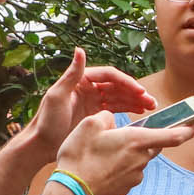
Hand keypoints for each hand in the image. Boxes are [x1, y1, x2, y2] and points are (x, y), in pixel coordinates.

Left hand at [28, 49, 155, 159]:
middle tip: (151, 101)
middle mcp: (89, 88)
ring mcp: (93, 101)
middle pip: (118, 86)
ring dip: (135, 100)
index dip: (126, 82)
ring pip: (120, 97)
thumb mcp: (57, 96)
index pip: (110, 76)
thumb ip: (71, 74)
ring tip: (151, 106)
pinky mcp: (96, 114)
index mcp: (81, 80)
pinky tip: (140, 111)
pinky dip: (129, 109)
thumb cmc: (47, 120)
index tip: (140, 91)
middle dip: (136, 92)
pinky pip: (116, 108)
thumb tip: (79, 49)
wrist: (42, 144)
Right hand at [54, 110, 193, 194]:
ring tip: (100, 154)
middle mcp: (141, 160)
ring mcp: (135, 177)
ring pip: (137, 159)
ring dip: (126, 154)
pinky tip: (98, 168)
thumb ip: (106, 118)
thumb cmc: (79, 158)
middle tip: (123, 136)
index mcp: (137, 141)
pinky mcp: (126, 189)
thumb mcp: (88, 125)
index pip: (174, 136)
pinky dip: (118, 168)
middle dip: (143, 139)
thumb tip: (112, 122)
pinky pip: (127, 172)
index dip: (189, 128)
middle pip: (152, 146)